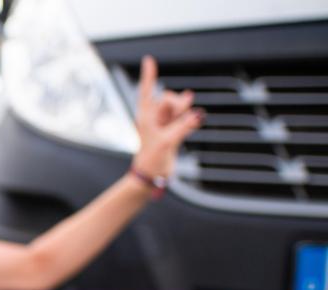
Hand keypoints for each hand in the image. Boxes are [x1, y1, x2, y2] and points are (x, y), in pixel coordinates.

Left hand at [132, 55, 202, 179]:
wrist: (151, 175)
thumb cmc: (152, 159)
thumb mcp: (167, 142)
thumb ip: (184, 126)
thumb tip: (199, 113)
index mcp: (145, 116)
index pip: (147, 90)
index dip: (149, 75)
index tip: (149, 59)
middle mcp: (153, 117)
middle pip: (169, 98)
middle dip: (176, 105)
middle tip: (173, 122)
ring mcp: (164, 123)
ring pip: (179, 107)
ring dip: (183, 112)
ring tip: (178, 130)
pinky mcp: (173, 130)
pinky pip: (185, 117)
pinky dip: (189, 117)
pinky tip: (197, 116)